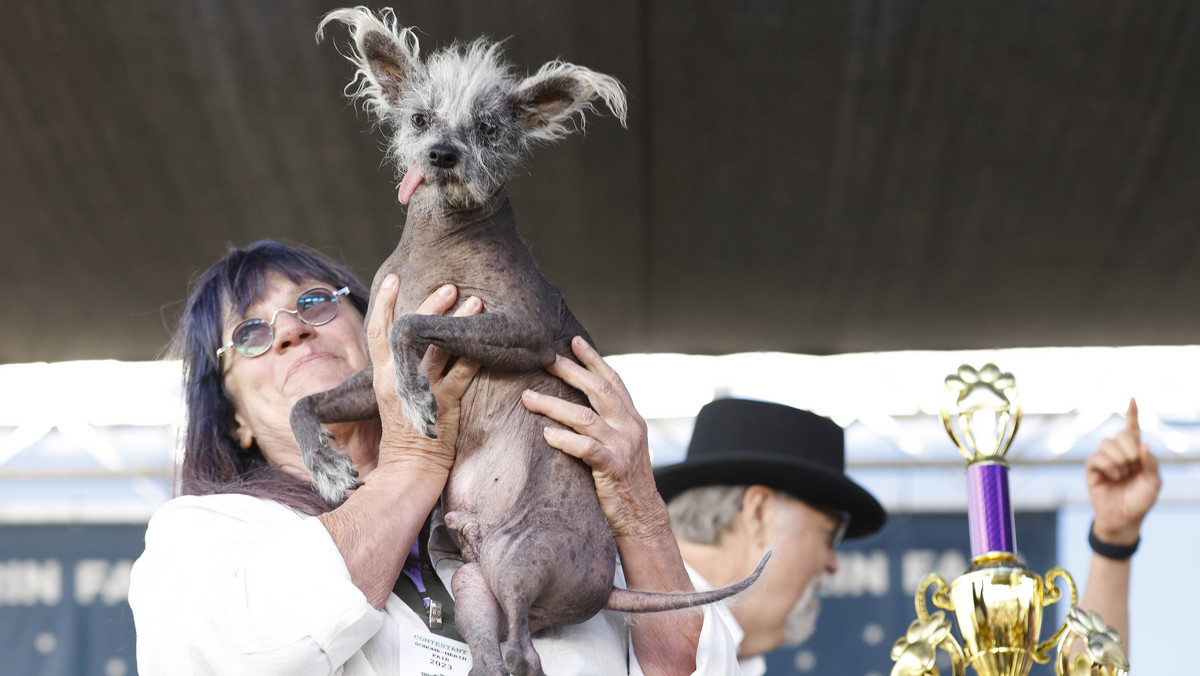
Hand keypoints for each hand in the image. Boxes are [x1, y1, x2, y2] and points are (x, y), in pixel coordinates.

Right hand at [370, 275, 481, 469]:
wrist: (409, 470)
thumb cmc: (406, 435)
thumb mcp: (395, 398)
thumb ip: (401, 372)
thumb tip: (415, 346)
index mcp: (383, 377)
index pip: (378, 332)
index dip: (385, 303)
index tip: (393, 276)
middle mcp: (398, 380)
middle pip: (410, 332)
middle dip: (431, 305)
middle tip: (450, 285)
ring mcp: (422, 391)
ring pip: (440, 348)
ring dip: (459, 322)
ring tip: (477, 301)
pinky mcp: (444, 405)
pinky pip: (462, 374)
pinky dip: (476, 355)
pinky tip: (490, 340)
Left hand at [520, 336, 670, 543]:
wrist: (642, 517)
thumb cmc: (623, 481)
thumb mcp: (621, 445)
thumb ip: (607, 424)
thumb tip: (578, 403)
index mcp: (632, 419)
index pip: (613, 381)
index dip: (594, 359)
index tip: (574, 340)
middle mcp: (630, 428)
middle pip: (599, 391)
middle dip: (571, 371)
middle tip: (545, 358)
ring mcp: (623, 447)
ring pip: (586, 418)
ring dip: (554, 405)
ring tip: (528, 397)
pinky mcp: (614, 468)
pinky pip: (586, 449)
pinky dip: (565, 439)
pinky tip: (546, 434)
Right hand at [1086, 398, 1161, 544]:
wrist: (1125, 519)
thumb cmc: (1140, 501)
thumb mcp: (1154, 482)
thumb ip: (1150, 462)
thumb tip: (1142, 443)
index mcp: (1136, 453)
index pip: (1133, 429)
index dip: (1132, 414)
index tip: (1132, 399)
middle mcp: (1119, 453)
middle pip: (1119, 435)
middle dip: (1128, 449)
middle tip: (1132, 466)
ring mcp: (1104, 460)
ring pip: (1106, 444)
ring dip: (1118, 459)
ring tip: (1122, 474)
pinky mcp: (1092, 469)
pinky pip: (1096, 457)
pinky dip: (1108, 466)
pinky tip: (1113, 477)